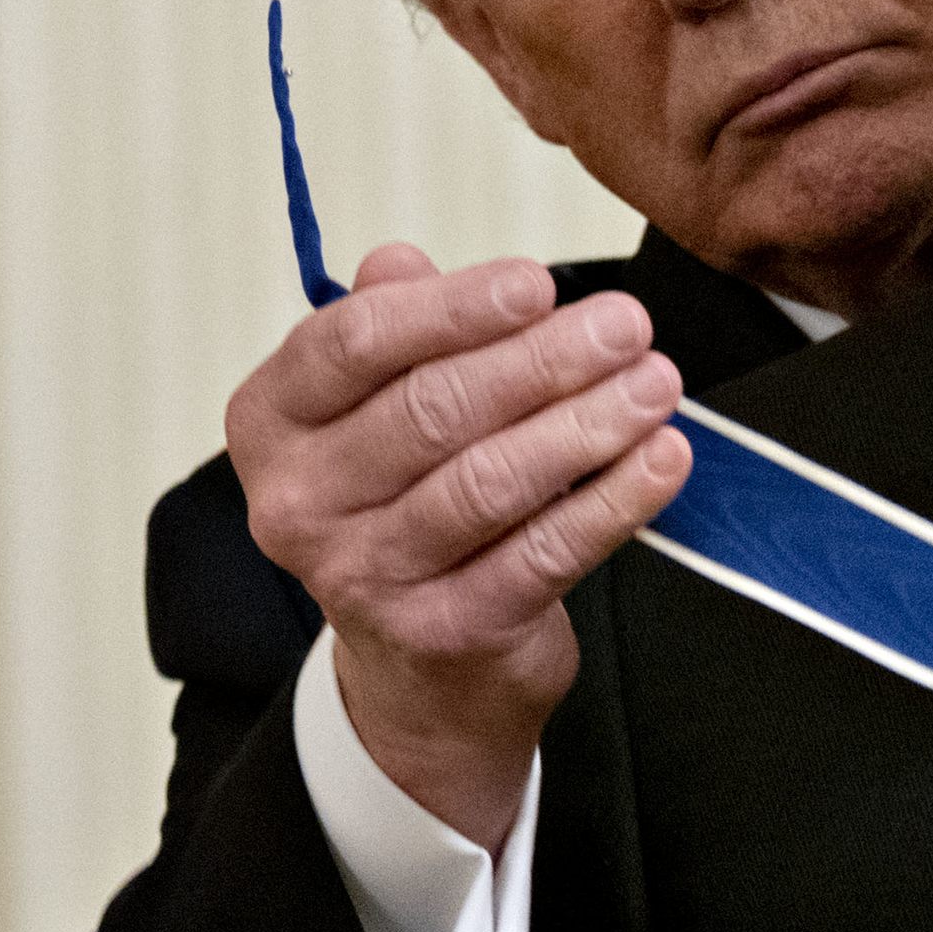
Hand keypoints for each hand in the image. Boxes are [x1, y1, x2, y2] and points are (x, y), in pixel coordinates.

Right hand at [228, 242, 689, 845]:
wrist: (421, 670)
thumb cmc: (408, 503)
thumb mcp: (380, 408)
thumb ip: (395, 328)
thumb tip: (400, 261)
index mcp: (272, 424)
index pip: (354, 344)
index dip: (452, 308)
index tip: (538, 282)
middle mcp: (298, 504)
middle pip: (431, 411)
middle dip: (543, 360)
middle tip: (626, 325)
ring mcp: (366, 576)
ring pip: (489, 482)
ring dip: (586, 424)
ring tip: (655, 383)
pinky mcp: (444, 632)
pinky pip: (542, 554)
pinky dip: (611, 502)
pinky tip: (660, 459)